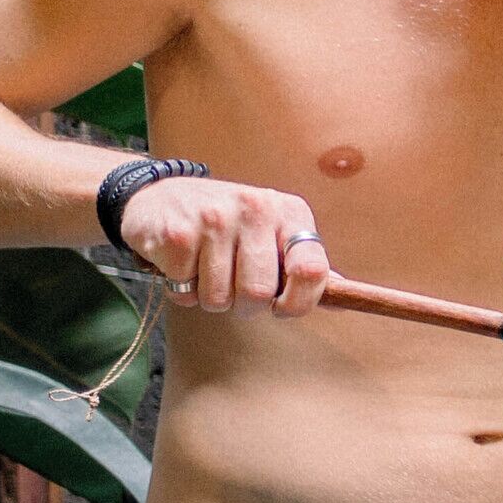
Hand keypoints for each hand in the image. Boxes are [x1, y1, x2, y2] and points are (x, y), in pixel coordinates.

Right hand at [120, 172, 330, 314]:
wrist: (158, 196)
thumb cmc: (227, 225)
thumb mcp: (272, 233)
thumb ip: (303, 264)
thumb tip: (344, 295)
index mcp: (289, 211)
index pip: (312, 271)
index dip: (298, 302)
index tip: (282, 307)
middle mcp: (256, 209)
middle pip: (260, 294)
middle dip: (245, 305)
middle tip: (233, 287)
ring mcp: (215, 219)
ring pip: (220, 298)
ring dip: (210, 297)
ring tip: (205, 270)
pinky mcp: (177, 234)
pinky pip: (185, 292)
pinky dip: (181, 290)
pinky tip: (182, 264)